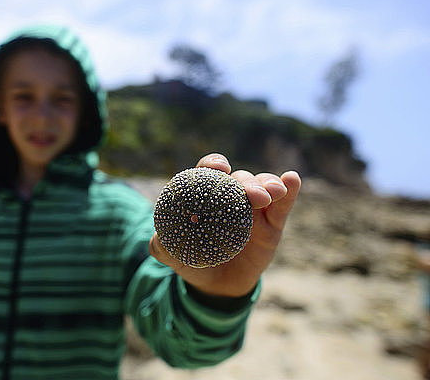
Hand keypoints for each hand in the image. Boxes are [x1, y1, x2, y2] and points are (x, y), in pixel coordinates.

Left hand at [149, 153, 300, 296]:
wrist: (217, 287)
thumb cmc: (193, 261)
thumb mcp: (172, 255)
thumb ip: (162, 246)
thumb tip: (157, 240)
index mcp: (205, 196)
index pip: (209, 172)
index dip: (214, 165)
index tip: (219, 168)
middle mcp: (230, 196)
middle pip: (239, 179)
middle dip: (247, 182)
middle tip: (253, 195)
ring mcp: (254, 207)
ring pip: (262, 187)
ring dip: (268, 185)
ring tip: (272, 193)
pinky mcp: (273, 222)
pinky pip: (282, 204)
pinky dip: (289, 189)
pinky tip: (292, 179)